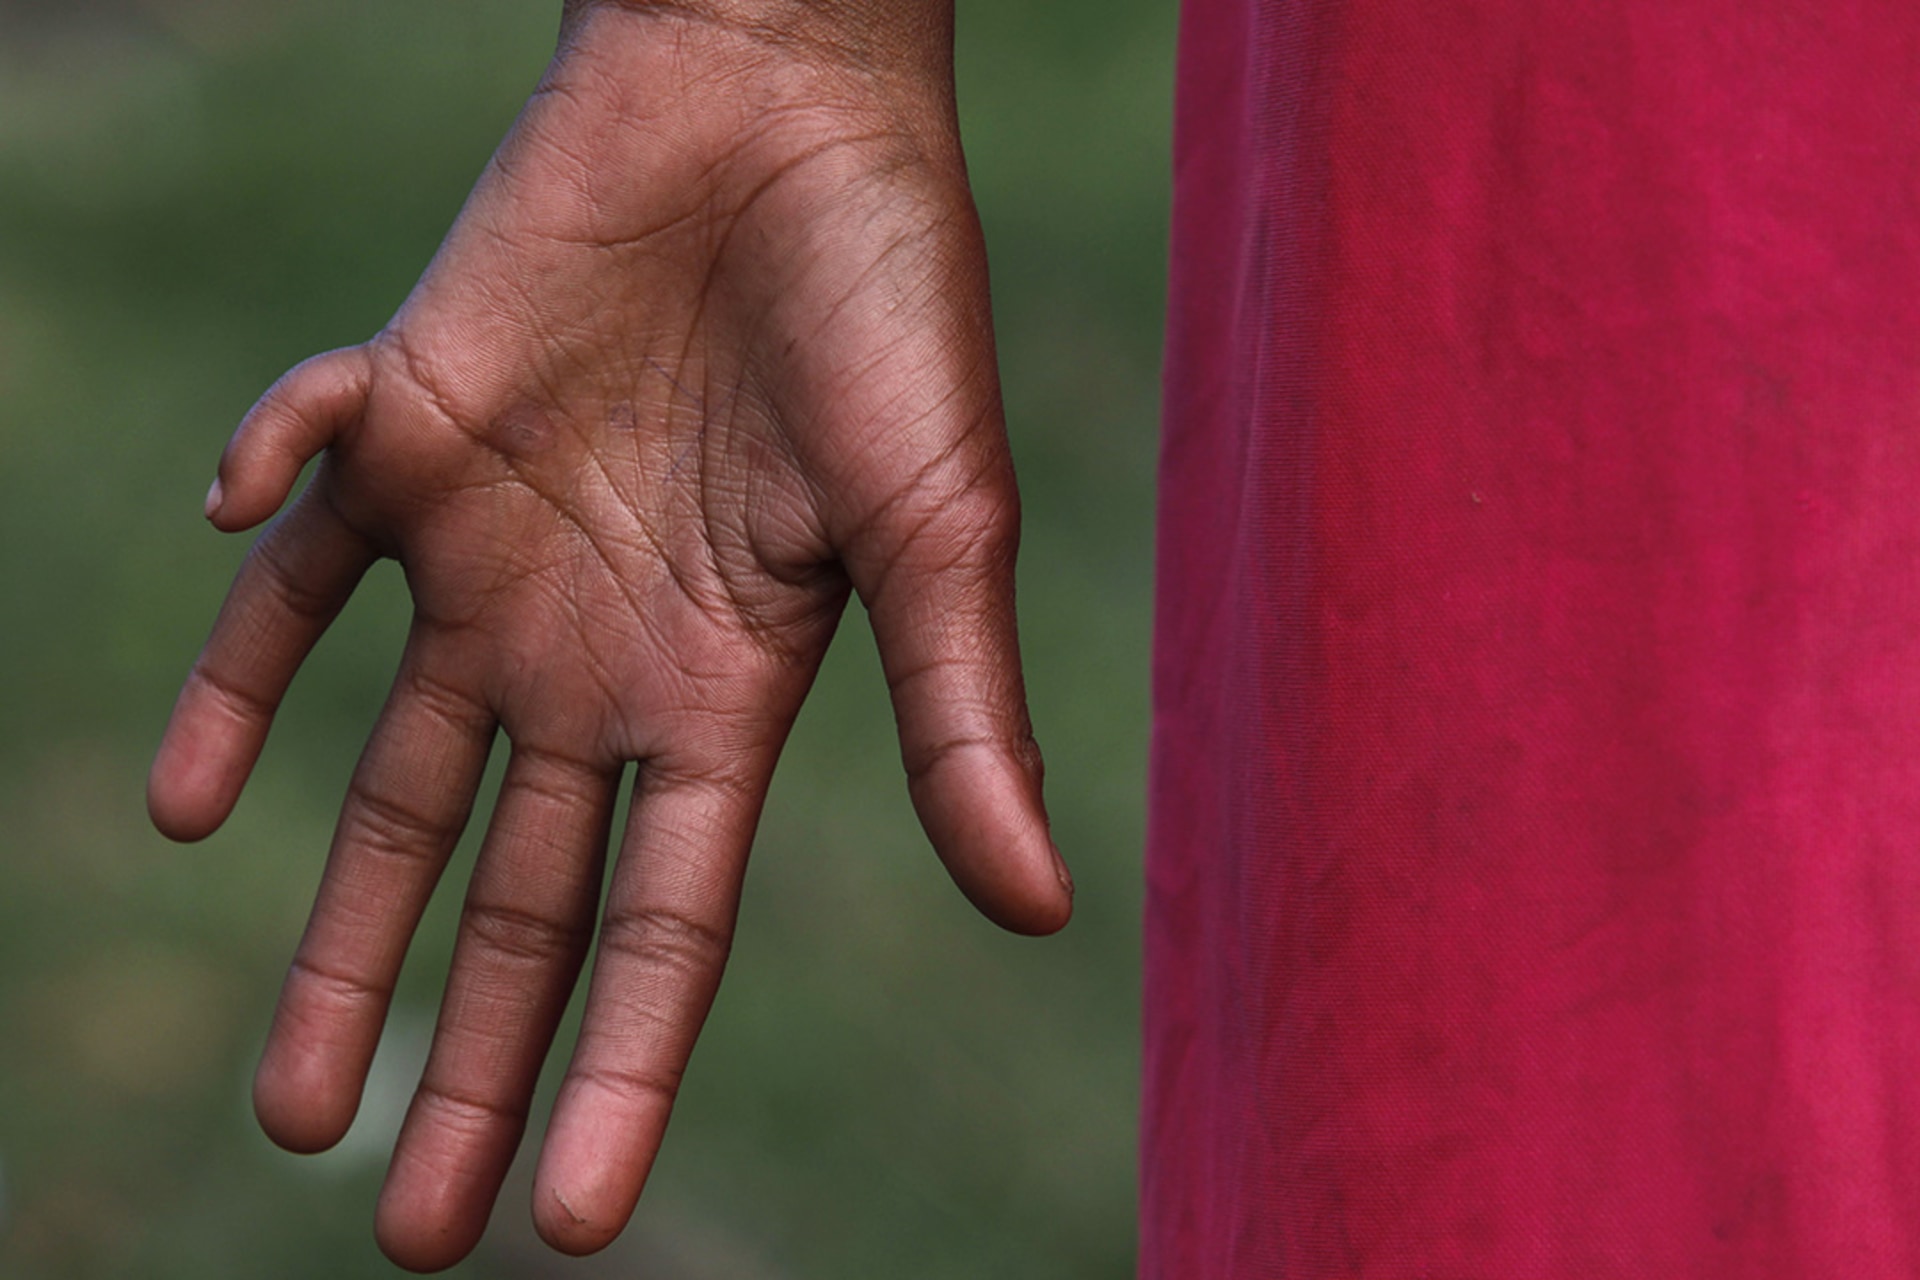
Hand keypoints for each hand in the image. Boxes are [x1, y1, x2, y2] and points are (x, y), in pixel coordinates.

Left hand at [147, 3, 1070, 1268]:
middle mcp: (597, 652)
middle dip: (463, 1051)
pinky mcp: (400, 436)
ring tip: (288, 1101)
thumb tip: (1040, 908)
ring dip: (328, 932)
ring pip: (383, 783)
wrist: (776, 94)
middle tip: (402, 1224)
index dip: (619, 1069)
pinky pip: (291, 565)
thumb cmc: (886, 302)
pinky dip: (234, 658)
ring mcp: (488, 558)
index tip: (562, 1219)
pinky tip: (191, 794)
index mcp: (727, 687)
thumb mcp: (934, 527)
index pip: (666, 921)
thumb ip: (959, 712)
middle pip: (516, 895)